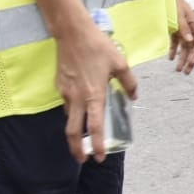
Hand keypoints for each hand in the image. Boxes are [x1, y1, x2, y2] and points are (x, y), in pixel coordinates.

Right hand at [56, 14, 134, 163]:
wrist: (72, 33)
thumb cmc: (98, 47)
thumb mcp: (120, 63)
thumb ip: (129, 82)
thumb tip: (134, 97)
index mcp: (94, 94)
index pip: (94, 127)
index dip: (97, 144)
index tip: (100, 157)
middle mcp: (77, 97)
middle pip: (72, 132)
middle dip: (77, 149)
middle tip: (83, 159)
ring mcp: (65, 92)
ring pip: (70, 117)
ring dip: (75, 129)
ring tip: (85, 135)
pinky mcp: (59, 85)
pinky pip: (67, 103)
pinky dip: (73, 110)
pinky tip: (82, 106)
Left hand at [169, 0, 193, 73]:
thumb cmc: (172, 0)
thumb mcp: (177, 14)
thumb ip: (183, 28)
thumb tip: (189, 41)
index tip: (189, 64)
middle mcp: (191, 27)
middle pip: (193, 47)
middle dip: (190, 60)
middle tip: (185, 72)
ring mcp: (183, 27)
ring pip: (185, 46)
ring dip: (182, 57)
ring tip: (178, 69)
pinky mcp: (175, 27)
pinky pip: (176, 41)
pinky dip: (174, 50)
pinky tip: (170, 57)